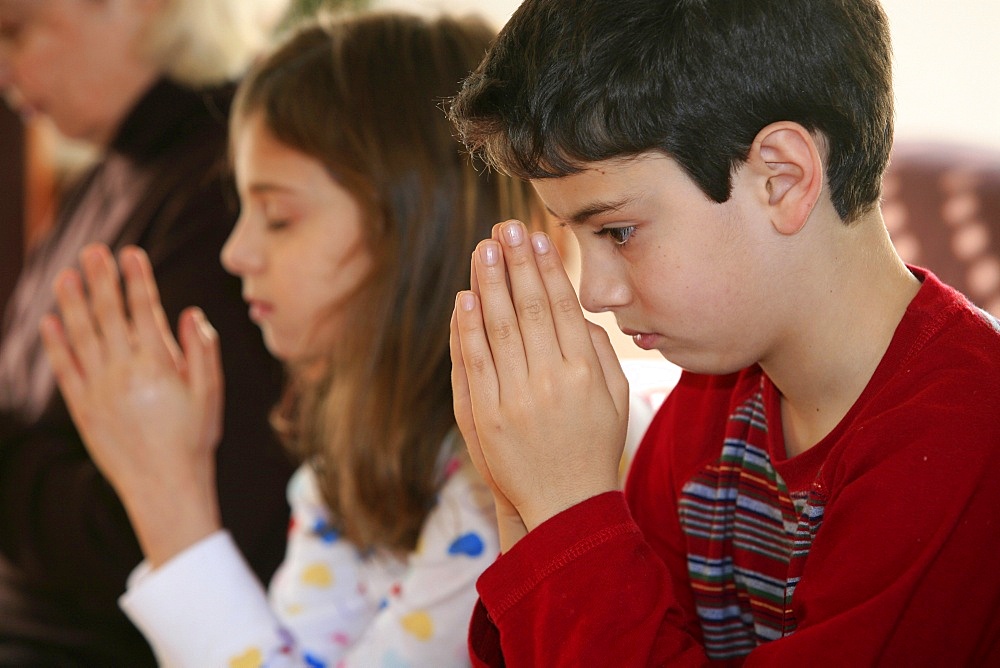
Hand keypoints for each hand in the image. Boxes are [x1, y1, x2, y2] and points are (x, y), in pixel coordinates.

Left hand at [40, 244, 223, 565]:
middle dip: (101, 280)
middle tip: (93, 251)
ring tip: (66, 275)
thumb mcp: (210, 393)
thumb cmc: (193, 439)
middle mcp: (124, 371)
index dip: (137, 280)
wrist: (165, 485)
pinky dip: (55, 344)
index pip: (145, 310)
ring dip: (72, 303)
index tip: (131, 254)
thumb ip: (202, 350)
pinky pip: (65, 369)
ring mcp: (99, 389)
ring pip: (82, 335)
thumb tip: (191, 313)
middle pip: (109, 315)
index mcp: (158, 364)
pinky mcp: (82, 408)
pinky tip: (50, 321)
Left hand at [452, 220, 628, 533]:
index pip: (561, 305)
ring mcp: (516, 397)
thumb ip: (601, 352)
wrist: (567, 505)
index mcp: (585, 370)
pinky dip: (468, 327)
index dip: (546, 268)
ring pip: (499, 326)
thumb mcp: (617, 398)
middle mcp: (550, 378)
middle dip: (516, 262)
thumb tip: (578, 312)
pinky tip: (466, 297)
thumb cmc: (595, 446)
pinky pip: (476, 362)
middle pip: (528, 307)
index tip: (536, 237)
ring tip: (484, 248)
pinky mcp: (487, 416)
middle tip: (505, 227)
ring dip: (490, 283)